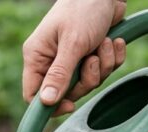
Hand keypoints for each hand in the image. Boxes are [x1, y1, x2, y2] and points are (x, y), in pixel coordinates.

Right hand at [23, 0, 127, 114]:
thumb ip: (59, 74)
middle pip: (67, 92)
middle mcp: (52, 60)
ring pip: (89, 82)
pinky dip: (113, 57)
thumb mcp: (72, 44)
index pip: (33, 95)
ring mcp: (73, 59)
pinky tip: (114, 41)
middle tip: (93, 59)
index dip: (50, 106)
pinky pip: (104, 70)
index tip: (70, 105)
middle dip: (87, 78)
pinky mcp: (91, 54)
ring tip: (104, 43)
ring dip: (103, 64)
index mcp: (37, 56)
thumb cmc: (83, 10)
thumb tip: (46, 102)